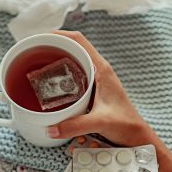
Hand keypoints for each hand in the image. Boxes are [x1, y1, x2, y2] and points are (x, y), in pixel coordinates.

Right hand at [48, 31, 154, 146]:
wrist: (136, 136)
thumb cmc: (126, 124)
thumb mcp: (99, 122)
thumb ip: (75, 125)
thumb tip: (51, 129)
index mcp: (102, 69)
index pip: (79, 41)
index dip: (59, 35)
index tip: (41, 38)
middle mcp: (98, 71)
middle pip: (73, 48)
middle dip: (53, 47)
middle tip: (34, 53)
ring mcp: (96, 81)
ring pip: (73, 62)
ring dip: (56, 61)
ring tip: (38, 66)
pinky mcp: (93, 91)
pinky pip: (74, 77)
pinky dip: (60, 77)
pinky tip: (50, 87)